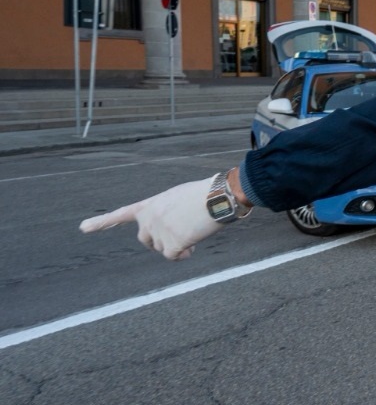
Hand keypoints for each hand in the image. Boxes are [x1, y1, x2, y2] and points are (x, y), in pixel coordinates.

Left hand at [79, 177, 222, 260]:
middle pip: (147, 240)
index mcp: (150, 205)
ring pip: (163, 250)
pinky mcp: (171, 243)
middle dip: (160, 242)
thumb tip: (171, 238)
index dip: (102, 222)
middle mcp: (149, 219)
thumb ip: (165, 213)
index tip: (83, 228)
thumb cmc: (204, 194)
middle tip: (180, 232)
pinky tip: (195, 240)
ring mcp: (158, 232)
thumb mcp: (177, 198)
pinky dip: (185, 253)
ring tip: (193, 228)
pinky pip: (174, 256)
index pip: (121, 214)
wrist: (217, 196)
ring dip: (178, 244)